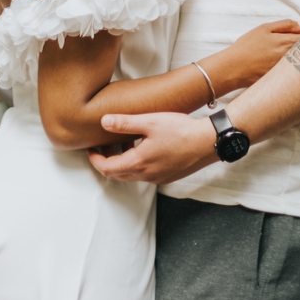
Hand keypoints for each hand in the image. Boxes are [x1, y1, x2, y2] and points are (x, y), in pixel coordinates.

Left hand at [89, 111, 217, 184]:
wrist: (208, 142)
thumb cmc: (181, 130)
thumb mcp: (150, 121)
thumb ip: (125, 123)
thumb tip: (104, 122)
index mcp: (138, 163)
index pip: (107, 168)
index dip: (95, 159)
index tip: (91, 148)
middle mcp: (146, 175)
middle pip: (117, 174)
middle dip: (107, 161)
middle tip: (104, 145)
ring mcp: (158, 178)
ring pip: (131, 174)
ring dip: (123, 161)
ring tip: (126, 139)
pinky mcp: (168, 176)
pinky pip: (145, 173)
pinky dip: (137, 162)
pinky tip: (145, 145)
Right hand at [216, 20, 299, 92]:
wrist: (234, 68)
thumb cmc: (247, 46)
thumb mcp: (264, 29)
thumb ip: (285, 25)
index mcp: (286, 42)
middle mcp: (290, 57)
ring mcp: (287, 71)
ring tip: (299, 55)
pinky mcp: (281, 80)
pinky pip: (295, 73)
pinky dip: (297, 68)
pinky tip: (291, 67)